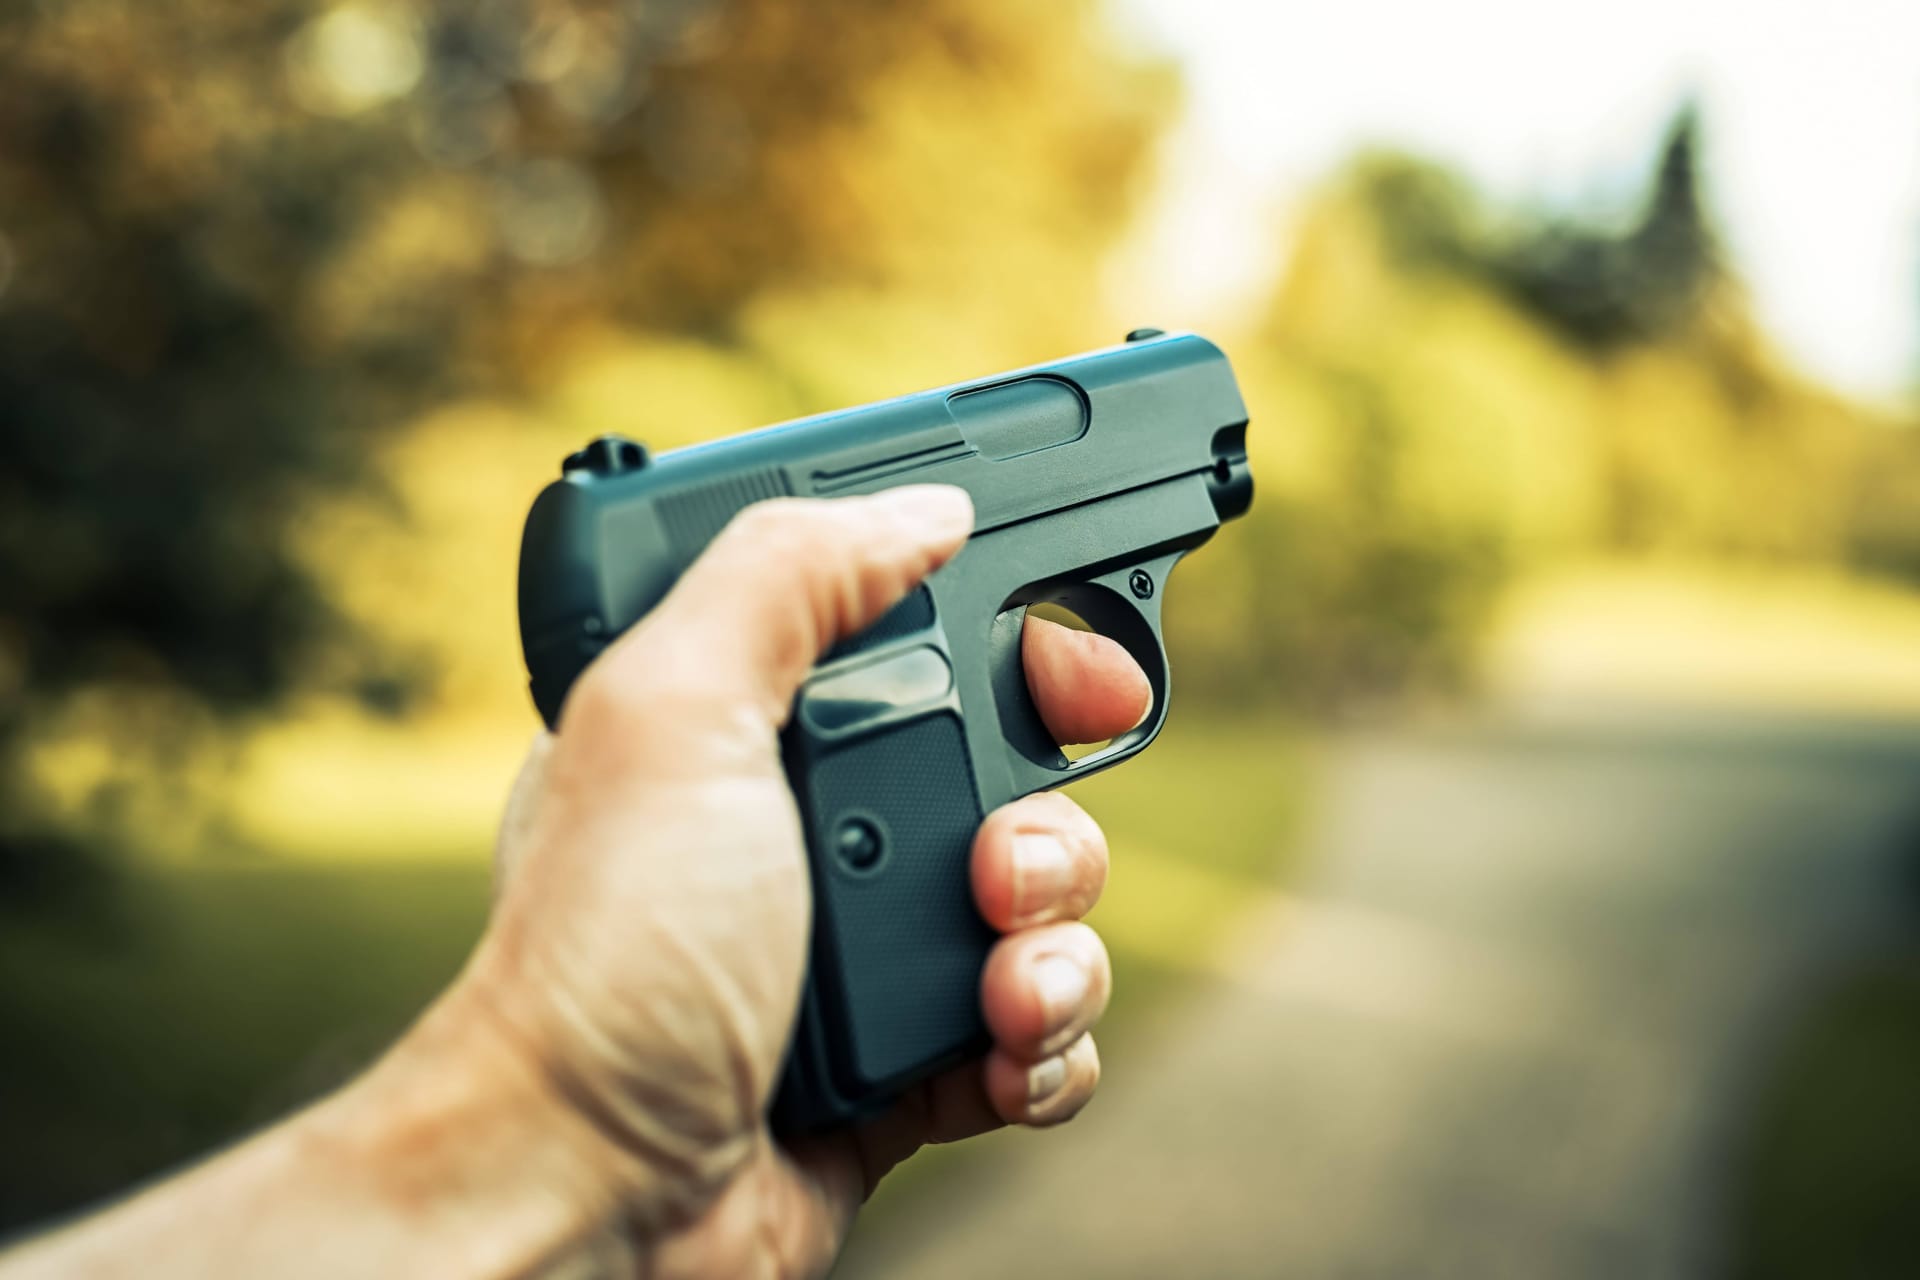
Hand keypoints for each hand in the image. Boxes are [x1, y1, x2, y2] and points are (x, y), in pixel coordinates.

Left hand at [452, 486, 1148, 1275]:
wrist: (594, 1194)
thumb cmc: (609, 956)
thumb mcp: (672, 714)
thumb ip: (790, 578)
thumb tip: (928, 509)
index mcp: (758, 727)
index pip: (932, 645)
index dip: (1030, 649)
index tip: (1088, 674)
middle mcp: (818, 833)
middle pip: (1022, 781)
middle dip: (1052, 824)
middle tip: (1003, 870)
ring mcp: (869, 953)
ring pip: (1050, 913)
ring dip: (1057, 951)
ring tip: (997, 993)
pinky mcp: (910, 1068)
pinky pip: (1041, 1034)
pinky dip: (1046, 1050)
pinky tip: (994, 1065)